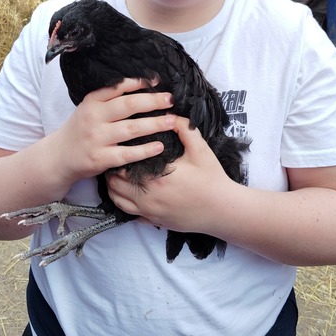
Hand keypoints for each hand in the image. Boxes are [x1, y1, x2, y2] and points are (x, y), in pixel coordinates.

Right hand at [51, 78, 174, 187]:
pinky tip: (160, 146)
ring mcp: (97, 138)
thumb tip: (143, 86)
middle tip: (171, 100)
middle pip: (128, 105)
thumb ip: (110, 98)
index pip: (117, 87)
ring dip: (155, 124)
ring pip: (131, 129)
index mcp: (92, 101)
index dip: (138, 82)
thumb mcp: (90, 108)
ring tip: (172, 121)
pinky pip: (127, 154)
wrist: (59, 156)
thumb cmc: (82, 129)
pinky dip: (145, 150)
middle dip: (153, 101)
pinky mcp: (100, 159)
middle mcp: (94, 117)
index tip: (157, 80)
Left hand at [107, 116, 235, 233]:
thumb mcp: (200, 149)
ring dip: (115, 188)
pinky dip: (125, 204)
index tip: (120, 147)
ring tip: (119, 176)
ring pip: (118, 202)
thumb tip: (171, 113)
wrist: (223, 210)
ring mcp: (150, 212)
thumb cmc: (212, 179)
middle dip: (112, 171)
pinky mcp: (155, 222)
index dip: (117, 156)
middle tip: (117, 159)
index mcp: (155, 177)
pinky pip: (131, 215)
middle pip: (114, 185)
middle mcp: (148, 197)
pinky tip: (130, 194)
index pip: (122, 167)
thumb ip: (184, 129)